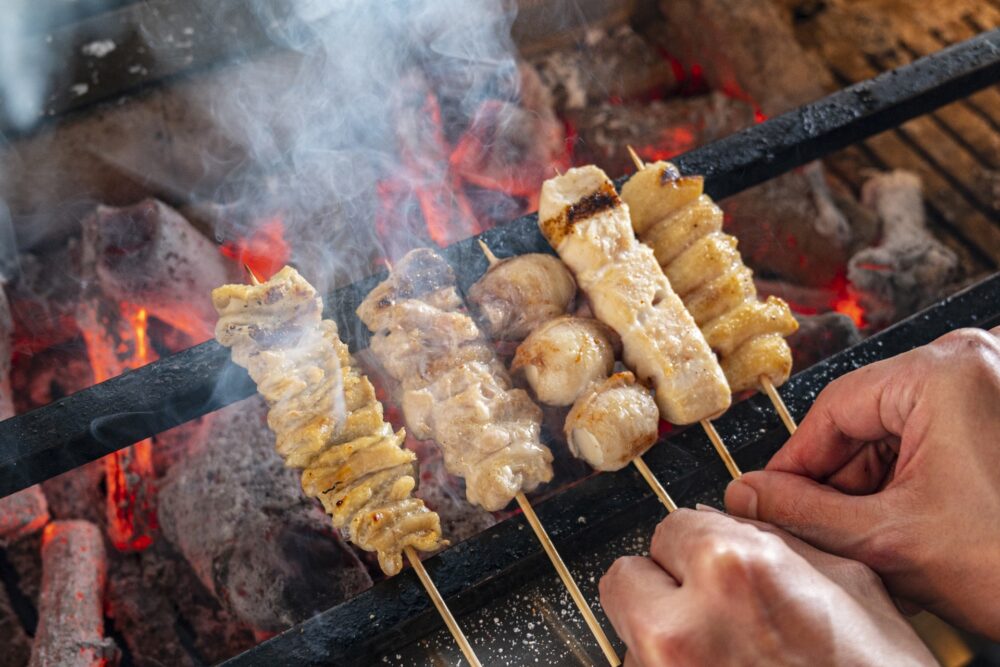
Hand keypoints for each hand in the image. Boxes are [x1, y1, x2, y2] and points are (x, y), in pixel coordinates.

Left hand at [599, 508, 932, 666]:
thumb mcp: (849, 585)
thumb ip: (773, 541)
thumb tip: (727, 519)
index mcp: (730, 570)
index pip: (670, 525)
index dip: (700, 543)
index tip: (717, 560)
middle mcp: (681, 624)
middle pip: (627, 575)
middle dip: (664, 583)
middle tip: (710, 605)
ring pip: (632, 631)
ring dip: (665, 633)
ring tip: (727, 654)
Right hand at [725, 327, 999, 637]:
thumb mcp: (892, 539)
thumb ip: (804, 513)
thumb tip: (750, 496)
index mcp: (944, 372)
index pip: (832, 409)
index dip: (793, 463)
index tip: (767, 497)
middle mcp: (974, 364)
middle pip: (866, 419)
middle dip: (839, 480)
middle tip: (811, 528)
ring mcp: (993, 387)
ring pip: (899, 432)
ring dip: (873, 486)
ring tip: (866, 538)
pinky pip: (934, 440)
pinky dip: (911, 483)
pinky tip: (904, 525)